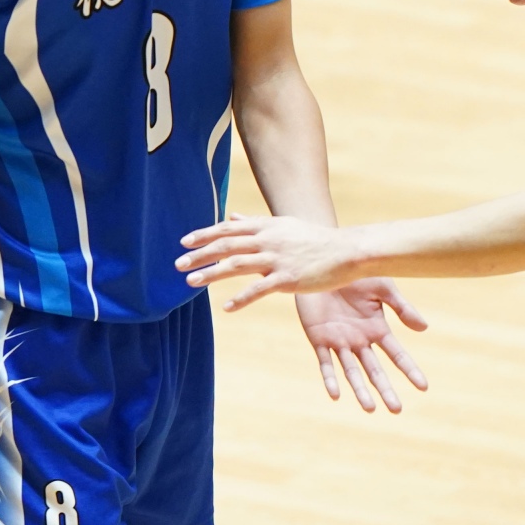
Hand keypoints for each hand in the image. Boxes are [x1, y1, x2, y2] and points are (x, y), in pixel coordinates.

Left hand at [179, 211, 366, 301]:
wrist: (347, 251)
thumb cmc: (315, 239)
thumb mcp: (283, 225)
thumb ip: (255, 223)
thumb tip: (231, 216)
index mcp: (265, 226)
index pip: (227, 228)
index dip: (204, 234)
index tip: (184, 242)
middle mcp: (267, 240)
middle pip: (226, 245)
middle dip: (199, 254)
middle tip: (178, 264)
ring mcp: (277, 259)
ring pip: (235, 264)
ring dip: (211, 274)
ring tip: (190, 282)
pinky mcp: (288, 278)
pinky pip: (259, 289)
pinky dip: (241, 298)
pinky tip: (226, 307)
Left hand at [293, 282, 429, 413]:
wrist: (321, 262)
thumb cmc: (354, 271)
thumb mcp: (382, 287)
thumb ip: (401, 308)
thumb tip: (424, 329)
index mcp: (377, 328)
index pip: (397, 354)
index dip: (409, 370)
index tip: (424, 387)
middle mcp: (359, 339)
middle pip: (375, 370)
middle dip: (386, 389)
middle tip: (397, 409)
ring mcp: (339, 341)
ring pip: (351, 371)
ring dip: (360, 390)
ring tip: (370, 409)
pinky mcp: (318, 338)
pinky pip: (325, 362)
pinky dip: (330, 378)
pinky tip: (335, 394)